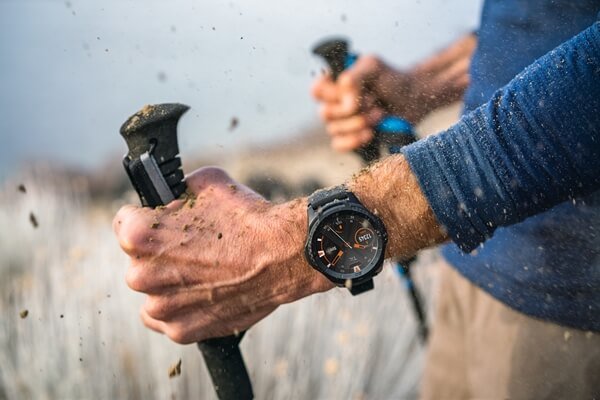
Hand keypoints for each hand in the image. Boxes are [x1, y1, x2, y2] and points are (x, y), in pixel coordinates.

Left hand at [113, 167, 332, 343]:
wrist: (283, 255)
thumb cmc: (247, 218)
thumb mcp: (205, 183)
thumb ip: (174, 192)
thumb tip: (167, 199)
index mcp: (138, 235)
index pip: (124, 221)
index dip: (148, 218)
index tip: (166, 222)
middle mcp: (141, 274)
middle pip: (138, 260)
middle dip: (160, 253)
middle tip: (192, 248)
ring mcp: (161, 307)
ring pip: (153, 291)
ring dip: (169, 282)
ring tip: (203, 271)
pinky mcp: (181, 330)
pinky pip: (166, 318)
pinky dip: (181, 307)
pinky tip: (203, 291)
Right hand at [311, 34, 475, 152]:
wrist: (412, 99)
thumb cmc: (392, 79)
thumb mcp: (373, 66)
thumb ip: (354, 76)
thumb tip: (343, 98)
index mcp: (333, 82)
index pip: (316, 91)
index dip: (332, 94)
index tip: (352, 89)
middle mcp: (333, 103)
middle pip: (325, 114)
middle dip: (353, 110)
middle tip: (374, 100)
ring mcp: (340, 122)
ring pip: (334, 130)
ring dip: (361, 123)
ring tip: (380, 114)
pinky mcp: (350, 138)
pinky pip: (339, 145)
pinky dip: (355, 141)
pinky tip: (370, 134)